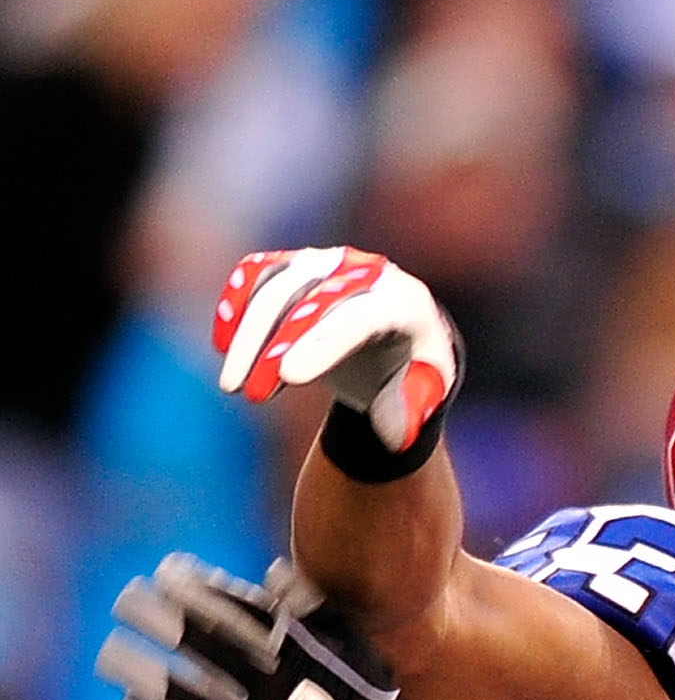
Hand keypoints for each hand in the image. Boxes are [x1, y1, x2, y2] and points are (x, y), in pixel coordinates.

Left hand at [97, 554, 424, 699]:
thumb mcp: (357, 652)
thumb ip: (315, 609)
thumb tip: (271, 572)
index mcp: (289, 651)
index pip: (218, 601)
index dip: (182, 581)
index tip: (167, 573)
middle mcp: (258, 687)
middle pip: (180, 636)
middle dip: (144, 611)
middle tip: (127, 603)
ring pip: (163, 688)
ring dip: (129, 664)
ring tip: (112, 654)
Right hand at [215, 245, 458, 456]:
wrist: (401, 339)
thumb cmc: (416, 370)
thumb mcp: (428, 394)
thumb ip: (413, 412)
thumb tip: (393, 436)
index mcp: (405, 302)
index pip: (358, 317)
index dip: (321, 343)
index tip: (286, 377)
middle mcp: (364, 272)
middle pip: (310, 300)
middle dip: (274, 345)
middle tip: (249, 394)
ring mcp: (328, 263)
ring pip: (277, 287)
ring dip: (248, 335)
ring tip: (232, 386)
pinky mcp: (299, 265)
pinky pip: (259, 275)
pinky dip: (237, 305)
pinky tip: (222, 345)